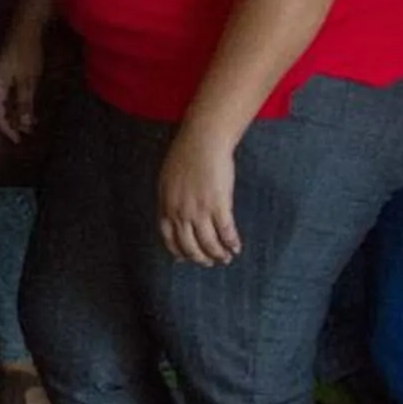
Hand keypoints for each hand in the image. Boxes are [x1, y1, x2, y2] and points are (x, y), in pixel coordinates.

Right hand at [0, 31, 44, 142]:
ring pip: (4, 102)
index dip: (6, 128)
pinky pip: (9, 94)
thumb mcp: (28, 81)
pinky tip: (28, 107)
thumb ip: (24, 103)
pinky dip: (17, 103)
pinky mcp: (7, 72)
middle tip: (26, 133)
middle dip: (12, 122)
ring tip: (30, 123)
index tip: (17, 139)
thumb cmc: (26, 53)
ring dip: (15, 113)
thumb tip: (25, 124)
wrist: (27, 28)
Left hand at [158, 125, 242, 267]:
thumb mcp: (168, 180)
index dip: (180, 252)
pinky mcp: (219, 205)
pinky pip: (226, 232)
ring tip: (226, 257)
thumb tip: (172, 215)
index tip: (187, 259)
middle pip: (190, 246)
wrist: (202, 141)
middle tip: (210, 262)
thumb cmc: (185, 155)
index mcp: (166, 206)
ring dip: (219, 254)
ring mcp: (200, 211)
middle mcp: (181, 213)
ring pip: (209, 244)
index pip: (170, 239)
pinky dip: (232, 243)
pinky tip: (236, 247)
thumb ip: (169, 200)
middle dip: (201, 258)